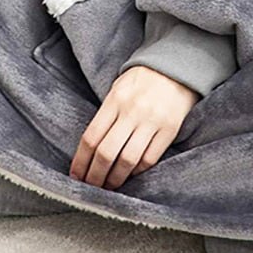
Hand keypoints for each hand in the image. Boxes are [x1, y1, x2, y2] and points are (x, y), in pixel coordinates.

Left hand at [69, 64, 200, 189]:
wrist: (176, 66)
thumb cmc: (142, 79)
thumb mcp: (118, 88)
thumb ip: (106, 114)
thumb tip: (91, 148)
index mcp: (115, 100)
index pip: (91, 137)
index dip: (81, 161)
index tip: (76, 175)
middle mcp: (132, 111)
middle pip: (106, 153)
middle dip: (95, 176)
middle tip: (90, 187)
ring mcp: (152, 121)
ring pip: (127, 160)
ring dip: (115, 179)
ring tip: (109, 186)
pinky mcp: (169, 129)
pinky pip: (149, 158)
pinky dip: (137, 171)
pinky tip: (131, 174)